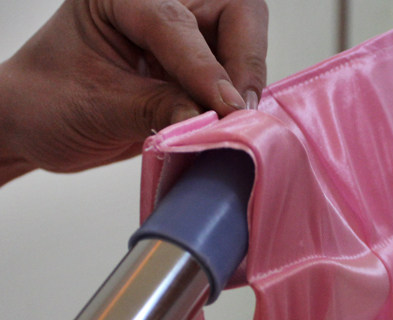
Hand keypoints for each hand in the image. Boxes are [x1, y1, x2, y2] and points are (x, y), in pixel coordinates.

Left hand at [0, 0, 267, 179]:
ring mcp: (182, 33)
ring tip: (231, 122)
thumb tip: (215, 121)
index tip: (228, 110)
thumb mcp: (100, 108)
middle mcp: (158, 2)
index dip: (207, 69)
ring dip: (244, 83)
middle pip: (235, 12)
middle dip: (244, 62)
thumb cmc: (49, 103)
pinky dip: (238, 99)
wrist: (38, 124)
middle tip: (239, 112)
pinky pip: (235, 73)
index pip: (178, 23)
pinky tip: (228, 122)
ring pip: (244, 40)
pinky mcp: (194, 64)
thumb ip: (159, 109)